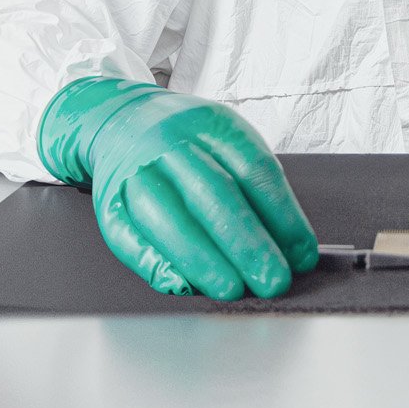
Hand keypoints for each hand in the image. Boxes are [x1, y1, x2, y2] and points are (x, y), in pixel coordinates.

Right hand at [38, 77, 316, 299]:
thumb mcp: (227, 144)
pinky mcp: (107, 201)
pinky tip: (181, 284)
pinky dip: (153, 263)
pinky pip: (126, 235)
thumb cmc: (186, 142)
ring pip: (165, 214)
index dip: (282, 215)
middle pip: (212, 191)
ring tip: (231, 288)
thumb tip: (292, 249)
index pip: (254, 168)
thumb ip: (258, 191)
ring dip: (200, 257)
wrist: (120, 118)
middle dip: (246, 243)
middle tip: (272, 280)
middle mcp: (168, 140)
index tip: (301, 256)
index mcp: (210, 122)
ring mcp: (133, 169)